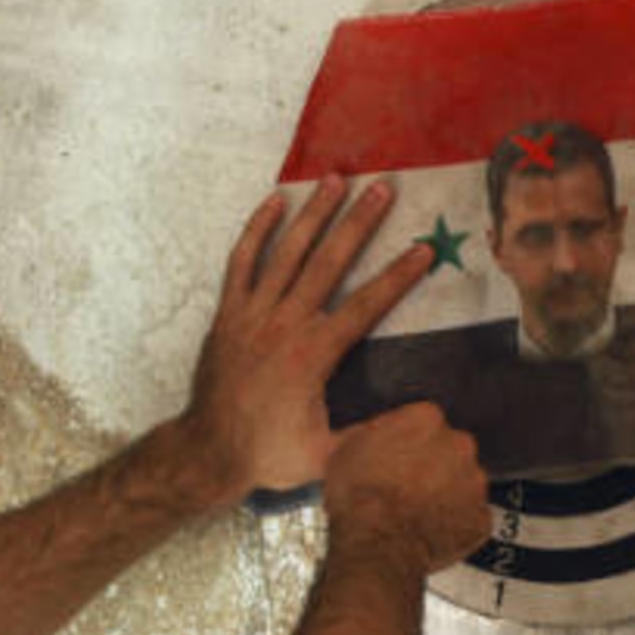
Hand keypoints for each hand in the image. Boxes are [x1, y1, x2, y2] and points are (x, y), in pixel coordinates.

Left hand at [184, 176, 433, 500]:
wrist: (208, 451)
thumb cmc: (269, 454)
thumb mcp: (329, 455)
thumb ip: (375, 435)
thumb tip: (425, 418)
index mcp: (315, 353)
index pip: (366, 304)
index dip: (398, 275)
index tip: (424, 248)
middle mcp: (286, 323)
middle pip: (330, 262)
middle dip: (359, 223)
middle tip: (383, 187)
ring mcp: (254, 313)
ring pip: (288, 252)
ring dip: (314, 214)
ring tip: (336, 179)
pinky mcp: (229, 312)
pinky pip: (242, 261)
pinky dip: (257, 230)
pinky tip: (274, 202)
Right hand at [323, 403, 489, 573]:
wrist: (375, 546)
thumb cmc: (358, 499)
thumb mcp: (342, 447)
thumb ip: (366, 431)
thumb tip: (361, 425)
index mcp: (425, 419)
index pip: (424, 421)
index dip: (408, 442)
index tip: (397, 456)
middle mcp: (458, 445)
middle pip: (450, 449)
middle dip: (433, 464)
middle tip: (406, 485)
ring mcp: (473, 482)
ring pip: (463, 482)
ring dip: (446, 493)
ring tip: (416, 511)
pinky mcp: (480, 518)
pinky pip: (470, 517)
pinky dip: (455, 524)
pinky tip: (430, 530)